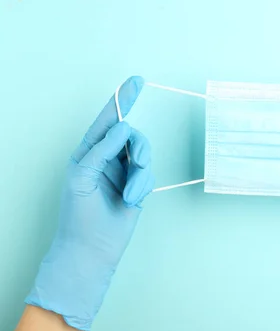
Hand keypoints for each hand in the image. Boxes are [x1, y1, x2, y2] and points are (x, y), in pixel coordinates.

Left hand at [25, 76, 154, 330]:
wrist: (92, 248)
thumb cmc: (78, 214)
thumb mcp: (82, 176)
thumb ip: (102, 148)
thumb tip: (124, 126)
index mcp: (88, 151)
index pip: (107, 119)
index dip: (122, 99)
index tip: (136, 81)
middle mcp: (107, 158)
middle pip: (132, 136)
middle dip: (137, 148)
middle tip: (137, 161)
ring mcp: (123, 172)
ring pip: (144, 155)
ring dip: (140, 173)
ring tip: (131, 193)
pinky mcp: (137, 186)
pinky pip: (149, 174)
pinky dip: (144, 185)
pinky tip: (132, 199)